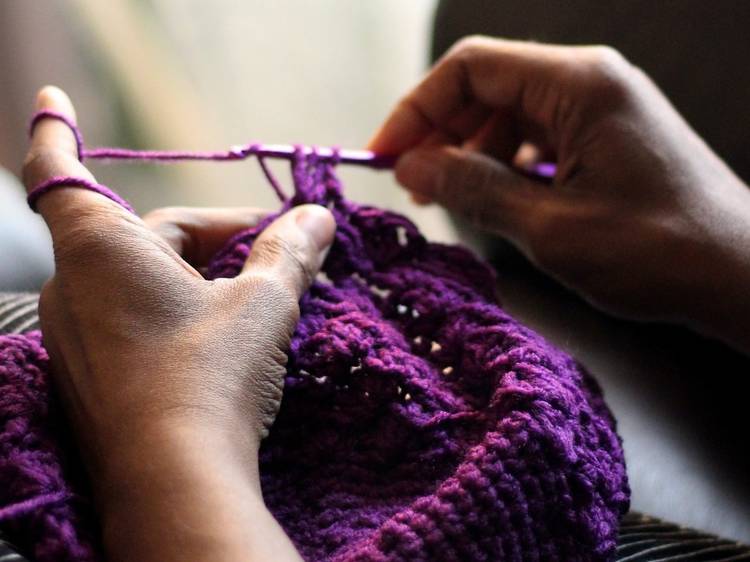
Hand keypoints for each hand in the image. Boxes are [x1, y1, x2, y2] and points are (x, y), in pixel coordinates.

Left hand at [23, 86, 331, 560]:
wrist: (176, 481)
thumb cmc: (210, 376)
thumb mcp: (262, 304)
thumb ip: (290, 253)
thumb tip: (318, 217)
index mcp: (102, 250)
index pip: (62, 171)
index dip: (57, 131)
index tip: (52, 98)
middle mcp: (74, 289)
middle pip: (147, 236)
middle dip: (213, 237)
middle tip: (276, 251)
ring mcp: (77, 340)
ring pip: (144, 283)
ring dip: (201, 278)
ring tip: (260, 298)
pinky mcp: (93, 379)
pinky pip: (134, 323)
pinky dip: (178, 314)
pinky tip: (225, 339)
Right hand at [369, 37, 749, 351]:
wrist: (739, 276)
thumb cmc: (657, 251)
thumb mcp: (549, 227)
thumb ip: (473, 190)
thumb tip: (411, 167)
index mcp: (578, 84)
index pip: (471, 68)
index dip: (417, 109)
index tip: (385, 155)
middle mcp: (589, 81)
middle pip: (488, 87)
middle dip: (441, 133)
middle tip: (413, 186)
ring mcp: (601, 107)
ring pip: (509, 113)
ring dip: (472, 153)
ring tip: (449, 200)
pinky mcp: (607, 135)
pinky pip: (538, 136)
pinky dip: (506, 164)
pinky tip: (498, 200)